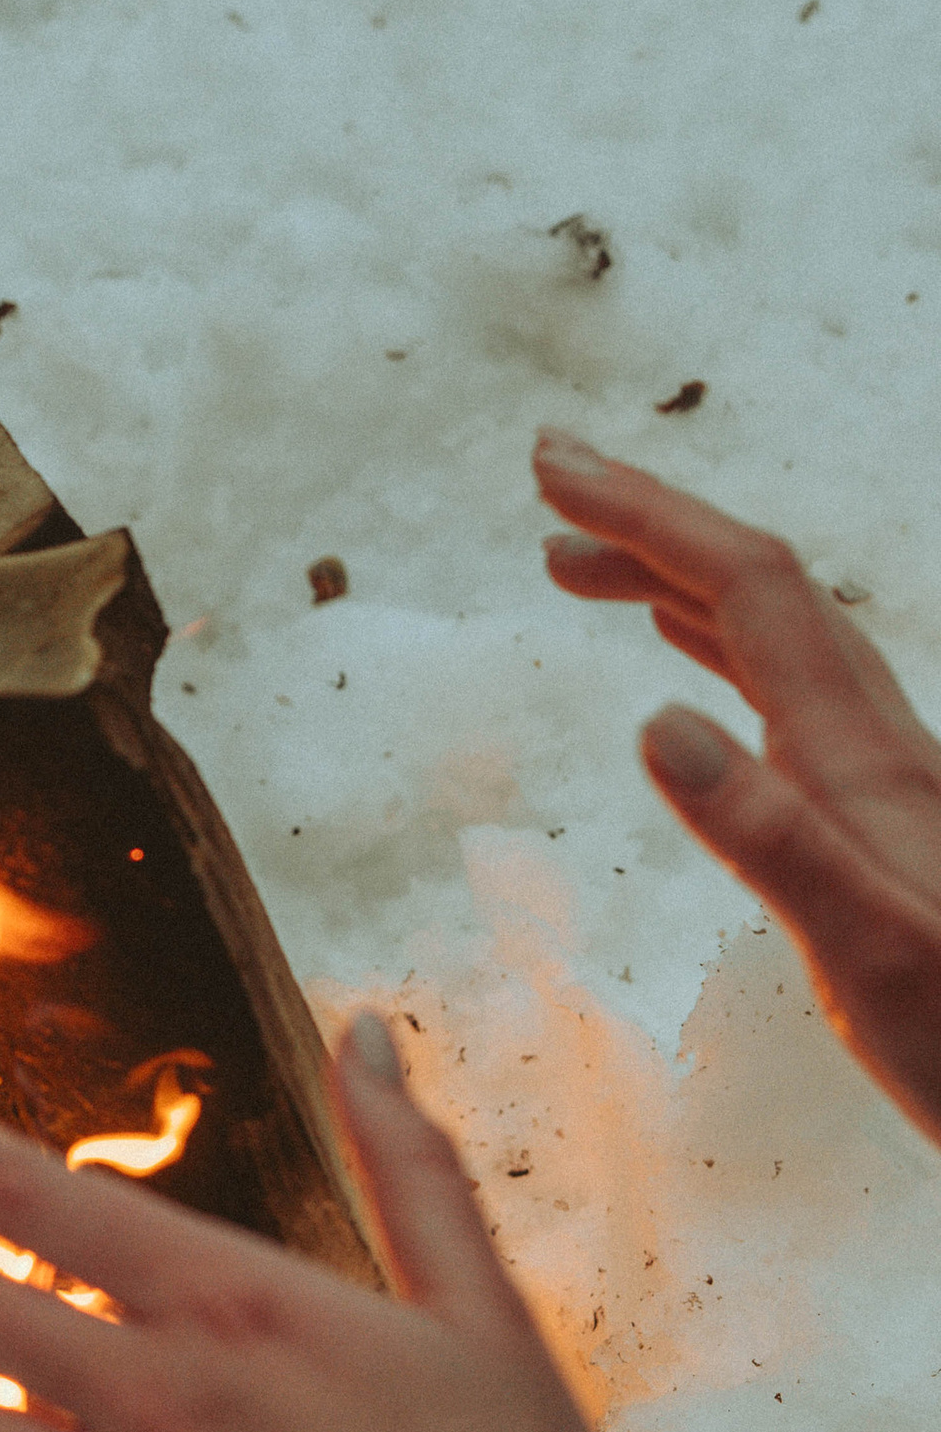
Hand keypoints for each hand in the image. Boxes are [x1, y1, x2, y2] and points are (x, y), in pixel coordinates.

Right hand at [537, 429, 940, 1148]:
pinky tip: (690, 662)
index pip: (750, 588)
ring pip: (779, 632)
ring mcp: (884, 777)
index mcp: (859, 758)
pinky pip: (791, 689)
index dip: (651, 516)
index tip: (550, 473)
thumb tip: (655, 721)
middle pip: (765, 586)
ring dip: (678, 575)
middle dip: (654, 518)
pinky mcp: (880, 817)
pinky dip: (723, 644)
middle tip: (546, 478)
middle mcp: (878, 745)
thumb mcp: (868, 958)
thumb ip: (769, 839)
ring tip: (582, 563)